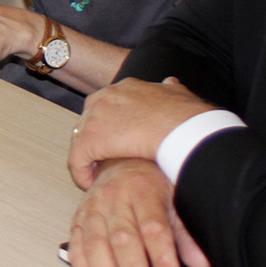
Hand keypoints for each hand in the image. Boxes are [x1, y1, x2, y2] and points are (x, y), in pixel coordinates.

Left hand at [67, 77, 216, 188]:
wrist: (186, 128)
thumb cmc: (188, 117)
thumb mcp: (178, 93)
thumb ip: (169, 89)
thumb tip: (170, 83)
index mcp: (126, 87)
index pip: (106, 104)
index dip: (108, 125)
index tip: (116, 141)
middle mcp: (107, 96)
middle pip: (89, 120)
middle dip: (95, 140)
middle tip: (104, 160)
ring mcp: (97, 115)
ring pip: (81, 139)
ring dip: (88, 157)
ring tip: (96, 174)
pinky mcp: (91, 138)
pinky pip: (77, 159)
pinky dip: (81, 173)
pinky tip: (89, 184)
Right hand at [68, 158, 209, 266]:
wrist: (121, 160)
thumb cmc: (151, 183)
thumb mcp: (175, 198)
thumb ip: (186, 232)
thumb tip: (199, 262)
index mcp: (143, 189)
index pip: (154, 228)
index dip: (163, 259)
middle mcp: (114, 197)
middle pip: (123, 239)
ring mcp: (92, 208)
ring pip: (96, 245)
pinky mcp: (78, 219)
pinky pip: (77, 247)